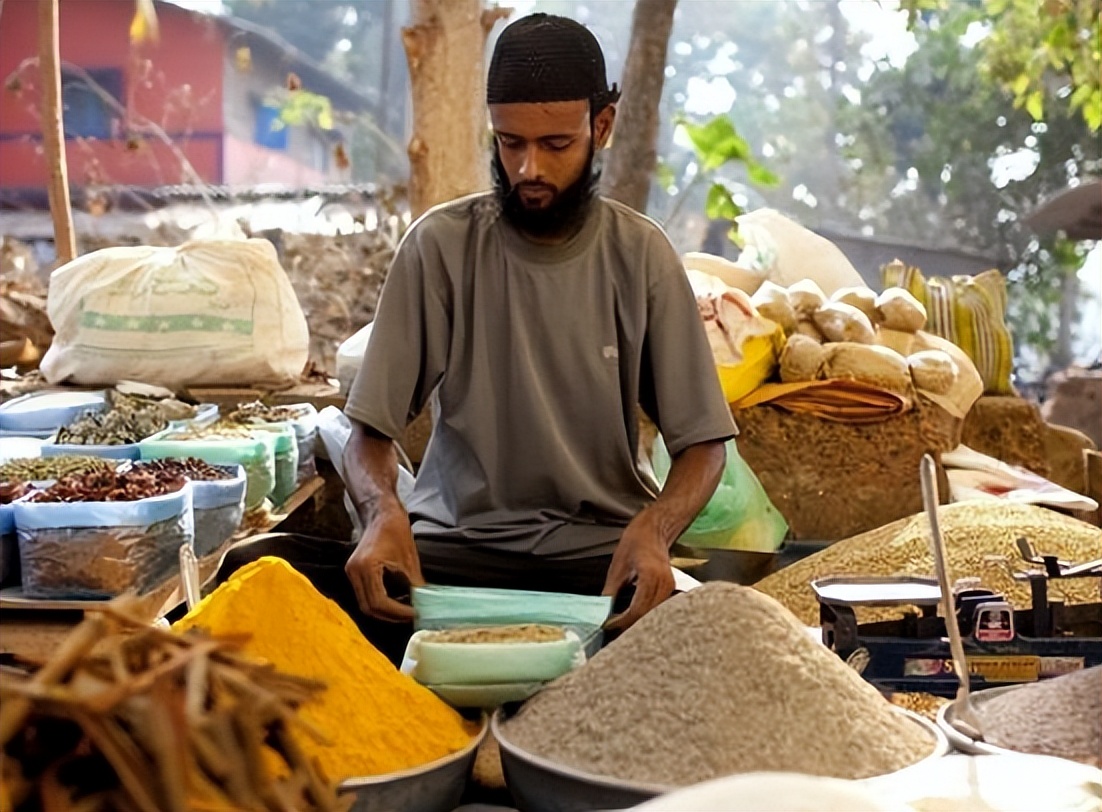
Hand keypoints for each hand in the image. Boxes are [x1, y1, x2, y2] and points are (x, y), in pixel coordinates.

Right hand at [345, 503, 423, 621]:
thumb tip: (425, 605)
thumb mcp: (409, 558)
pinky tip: (396, 602)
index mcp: (366, 567)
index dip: (398, 612)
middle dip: (391, 616)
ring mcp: (351, 572)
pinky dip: (380, 602)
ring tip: (406, 611)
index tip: (415, 613)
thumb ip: (414, 584)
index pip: (379, 601)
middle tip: (411, 616)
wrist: (381, 512)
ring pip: (366, 604)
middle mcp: (354, 571)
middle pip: (369, 607)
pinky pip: (365, 595)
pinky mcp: (354, 572)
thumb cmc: (396, 529)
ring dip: (385, 611)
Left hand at [601, 510, 675, 631]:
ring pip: (653, 615)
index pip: (637, 610)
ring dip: (637, 623)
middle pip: (647, 617)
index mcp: (651, 576)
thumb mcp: (618, 565)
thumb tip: (601, 612)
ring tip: (618, 628)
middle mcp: (664, 584)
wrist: (655, 528)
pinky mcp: (670, 589)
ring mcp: (670, 588)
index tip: (607, 626)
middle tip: (611, 632)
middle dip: (628, 627)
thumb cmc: (636, 541)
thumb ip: (610, 591)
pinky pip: (658, 609)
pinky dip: (644, 616)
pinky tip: (631, 619)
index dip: (621, 622)